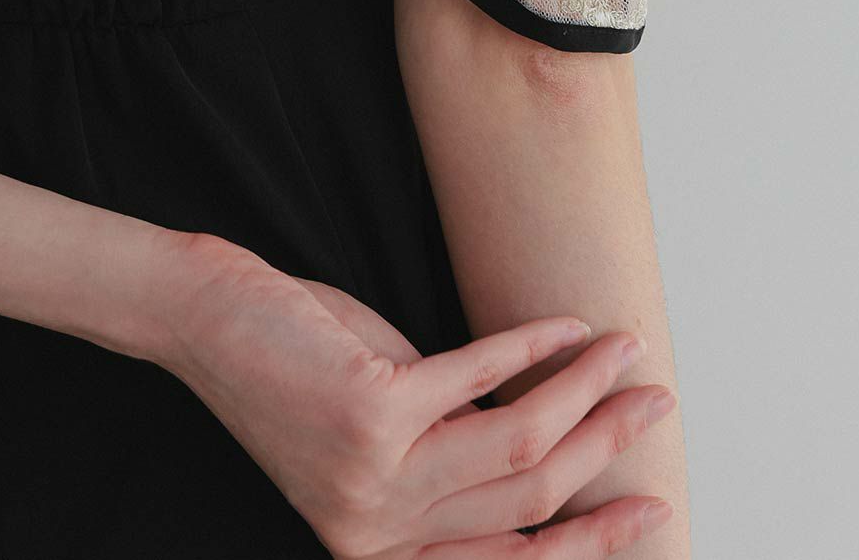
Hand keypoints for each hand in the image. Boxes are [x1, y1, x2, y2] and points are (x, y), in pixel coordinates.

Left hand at [158, 233, 676, 555]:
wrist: (200, 321)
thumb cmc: (288, 365)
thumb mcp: (377, 429)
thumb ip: (449, 446)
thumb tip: (546, 424)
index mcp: (381, 550)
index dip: (594, 542)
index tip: (654, 509)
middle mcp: (380, 530)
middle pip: (530, 502)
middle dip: (608, 450)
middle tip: (658, 405)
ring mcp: (376, 475)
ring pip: (518, 447)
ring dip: (585, 392)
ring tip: (625, 351)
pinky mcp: (371, 409)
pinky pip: (480, 378)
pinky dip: (531, 344)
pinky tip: (564, 325)